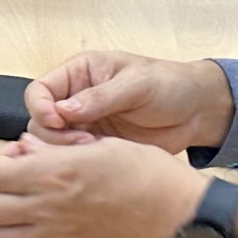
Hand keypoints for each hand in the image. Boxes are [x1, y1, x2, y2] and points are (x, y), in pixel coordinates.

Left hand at [0, 135, 198, 237]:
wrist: (174, 212)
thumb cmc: (148, 175)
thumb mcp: (99, 143)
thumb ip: (55, 147)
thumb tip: (27, 147)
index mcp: (57, 173)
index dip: (3, 158)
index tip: (18, 152)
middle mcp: (50, 206)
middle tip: (11, 177)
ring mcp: (58, 232)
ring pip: (2, 235)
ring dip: (2, 217)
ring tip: (19, 201)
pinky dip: (22, 236)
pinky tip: (38, 218)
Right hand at [24, 50, 232, 149]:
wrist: (197, 112)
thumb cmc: (170, 84)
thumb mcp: (137, 84)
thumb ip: (100, 97)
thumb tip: (65, 110)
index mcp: (80, 73)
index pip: (40, 90)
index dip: (41, 107)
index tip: (56, 120)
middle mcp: (76, 99)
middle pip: (40, 121)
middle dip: (54, 136)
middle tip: (82, 142)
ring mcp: (85, 126)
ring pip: (53, 145)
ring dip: (66, 152)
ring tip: (95, 150)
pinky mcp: (97, 148)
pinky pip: (75, 159)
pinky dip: (81, 163)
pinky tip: (101, 160)